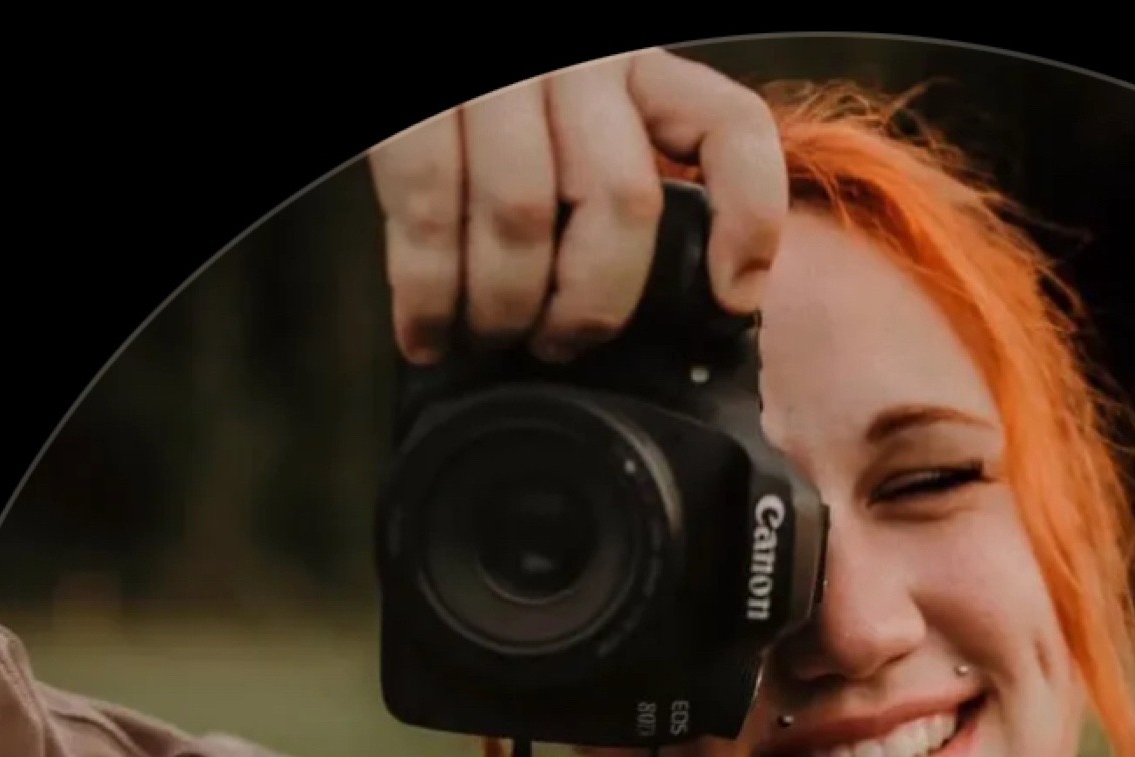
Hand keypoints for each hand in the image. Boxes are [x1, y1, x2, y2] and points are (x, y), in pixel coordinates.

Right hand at [367, 49, 787, 365]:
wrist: (388, 31)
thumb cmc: (488, 114)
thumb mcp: (574, 124)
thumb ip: (614, 185)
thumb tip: (675, 310)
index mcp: (638, 69)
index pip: (728, 127)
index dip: (746, 219)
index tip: (732, 297)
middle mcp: (578, 58)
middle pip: (619, 201)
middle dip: (591, 306)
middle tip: (559, 346)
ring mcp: (496, 74)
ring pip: (523, 215)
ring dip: (505, 307)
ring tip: (488, 340)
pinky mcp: (415, 102)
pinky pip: (429, 207)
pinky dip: (428, 291)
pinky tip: (426, 332)